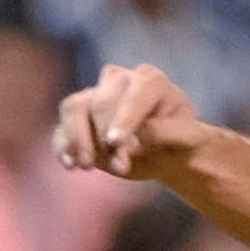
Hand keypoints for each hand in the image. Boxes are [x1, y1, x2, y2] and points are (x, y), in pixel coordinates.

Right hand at [58, 63, 209, 178]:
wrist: (165, 152)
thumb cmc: (180, 141)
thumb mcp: (187, 139)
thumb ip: (167, 134)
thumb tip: (141, 136)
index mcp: (150, 81)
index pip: (134, 95)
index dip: (124, 118)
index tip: (115, 143)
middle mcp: (120, 81)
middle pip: (101, 101)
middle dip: (105, 137)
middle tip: (120, 169)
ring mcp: (96, 96)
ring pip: (73, 107)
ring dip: (78, 139)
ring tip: (87, 166)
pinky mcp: (79, 118)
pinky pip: (62, 127)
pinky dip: (63, 146)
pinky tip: (71, 165)